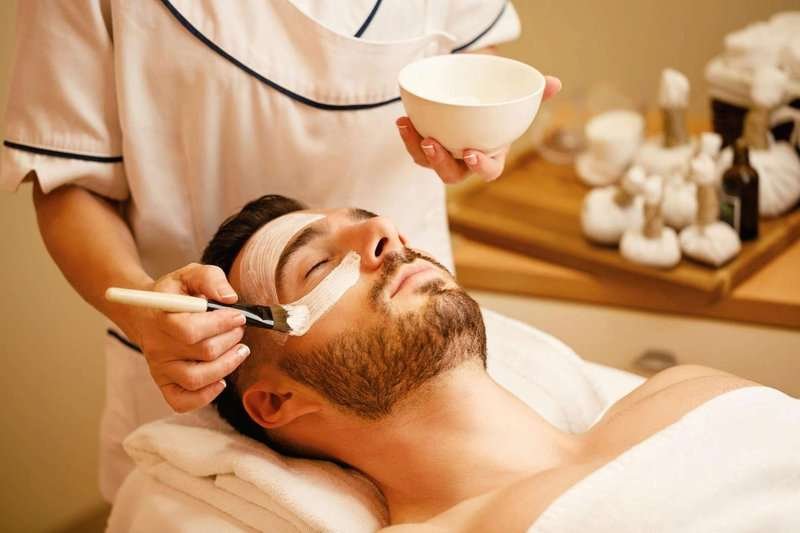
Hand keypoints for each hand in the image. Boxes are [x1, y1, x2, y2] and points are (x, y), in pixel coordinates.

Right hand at [122, 263, 249, 412]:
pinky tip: (221, 380)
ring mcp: (160, 367)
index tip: (238, 316)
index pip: (190, 329)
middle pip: (203, 353)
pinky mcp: (164, 383)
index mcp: (161, 316)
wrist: (148, 313)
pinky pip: (181, 402)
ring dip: (227, 365)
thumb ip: (210, 278)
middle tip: (239, 329)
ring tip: (240, 350)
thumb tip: (230, 298)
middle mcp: (158, 346)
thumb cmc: (177, 294)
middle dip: (231, 339)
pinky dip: (205, 396)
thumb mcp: (190, 274)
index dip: (220, 324)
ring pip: (196, 379)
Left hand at [397, 75, 561, 183]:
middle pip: (452, 174)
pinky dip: (408, 137)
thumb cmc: (497, 93)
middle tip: (431, 143)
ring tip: (408, 128)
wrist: (474, 85)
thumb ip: (535, 89)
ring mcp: (446, 153)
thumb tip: (554, 83)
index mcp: (492, 154)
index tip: (471, 153)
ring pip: (429, 163)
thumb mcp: (515, 90)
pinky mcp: (428, 142)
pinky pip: (416, 148)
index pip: (489, 171)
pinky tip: (403, 121)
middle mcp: (466, 159)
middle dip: (440, 163)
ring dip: (417, 149)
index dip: (480, 167)